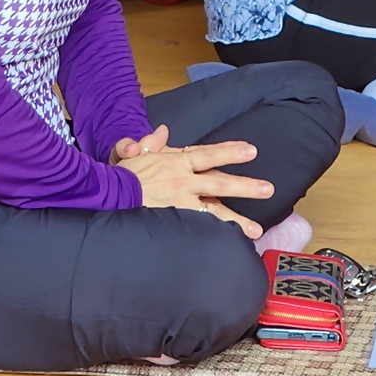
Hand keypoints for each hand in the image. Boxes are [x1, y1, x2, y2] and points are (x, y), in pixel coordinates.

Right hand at [112, 123, 272, 239]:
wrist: (106, 195)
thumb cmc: (120, 175)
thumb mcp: (135, 152)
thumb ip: (153, 142)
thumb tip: (163, 130)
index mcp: (176, 161)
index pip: (209, 154)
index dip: (230, 151)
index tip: (251, 150)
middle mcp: (183, 181)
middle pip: (220, 182)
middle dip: (246, 186)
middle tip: (268, 189)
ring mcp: (180, 204)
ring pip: (214, 211)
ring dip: (237, 220)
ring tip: (257, 231)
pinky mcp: (174, 222)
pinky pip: (198, 230)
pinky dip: (213, 236)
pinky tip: (229, 245)